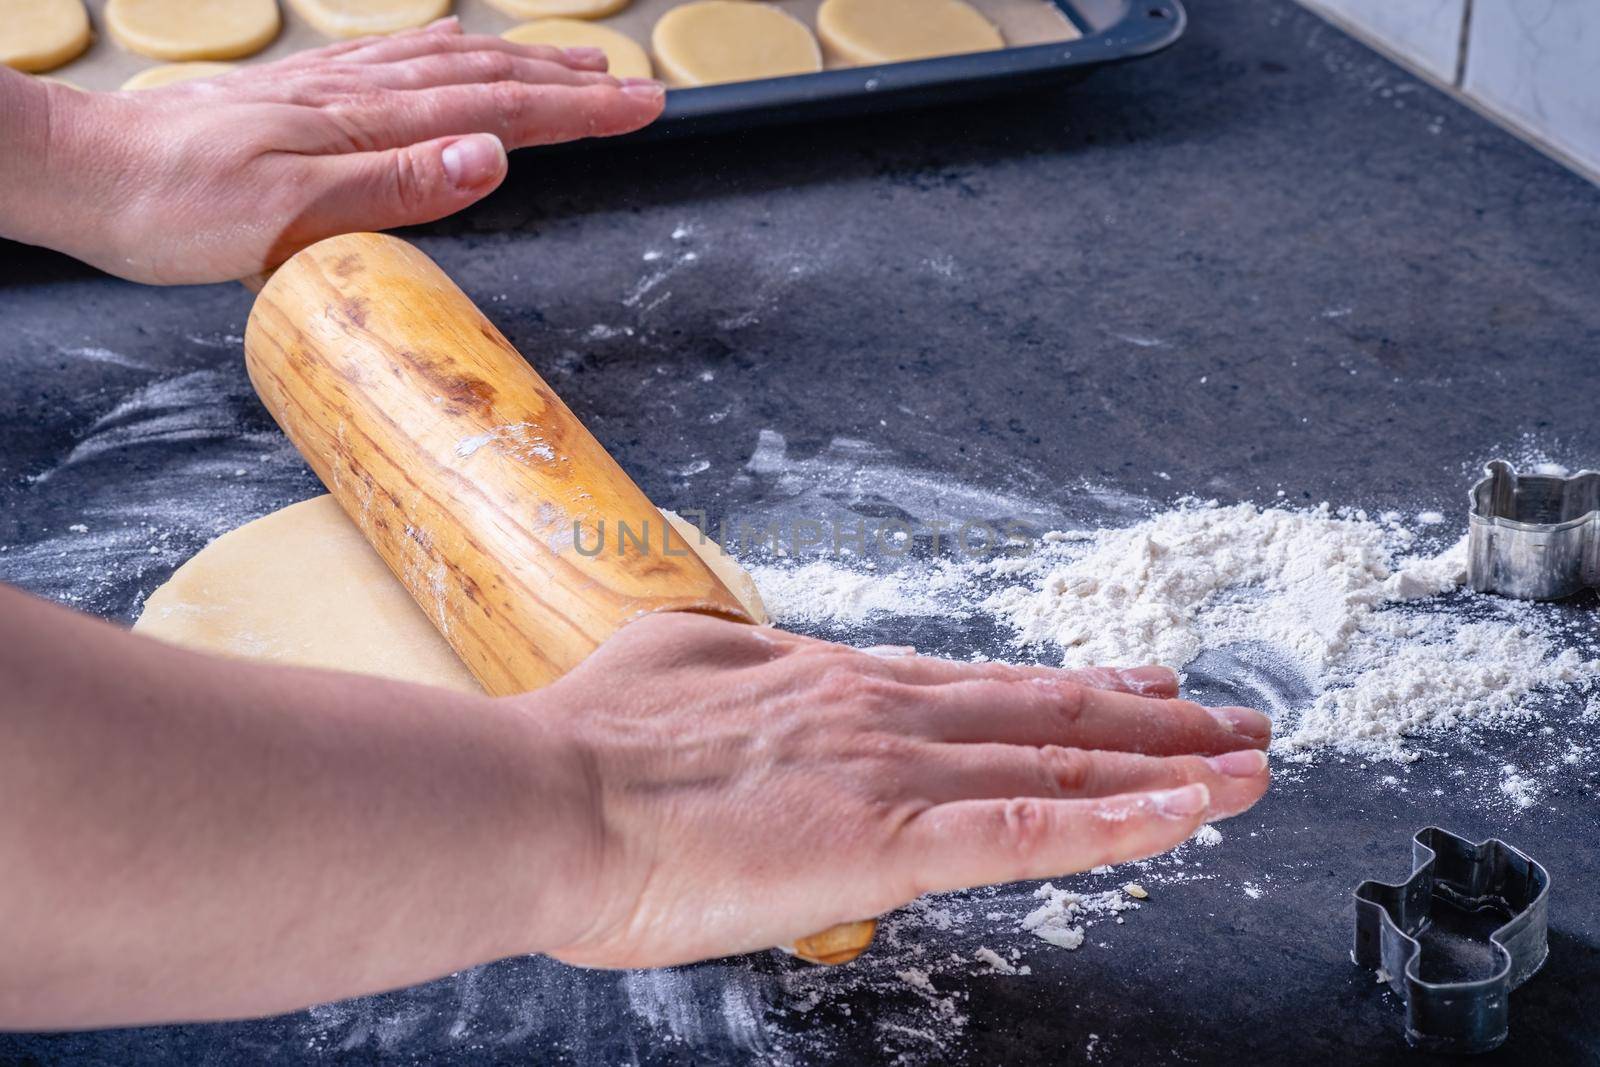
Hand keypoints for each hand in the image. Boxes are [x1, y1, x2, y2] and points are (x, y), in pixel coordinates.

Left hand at [5, 18, 663, 282]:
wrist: (89, 175)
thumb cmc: (177, 207)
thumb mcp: (290, 217)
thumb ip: (394, 185)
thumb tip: (491, 157)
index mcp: (366, 129)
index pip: (497, 114)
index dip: (578, 110)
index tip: (642, 106)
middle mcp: (356, 99)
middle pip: (486, 80)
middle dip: (569, 83)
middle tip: (636, 87)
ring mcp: (330, 92)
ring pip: (447, 64)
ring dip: (520, 62)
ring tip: (574, 61)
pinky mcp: (302, 98)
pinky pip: (395, 61)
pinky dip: (446, 52)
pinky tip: (457, 47)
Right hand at [531, 613, 1271, 967]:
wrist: (544, 798)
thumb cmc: (587, 753)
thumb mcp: (671, 673)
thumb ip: (732, 673)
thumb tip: (743, 671)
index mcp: (831, 684)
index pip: (980, 685)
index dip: (1068, 689)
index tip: (1134, 681)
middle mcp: (881, 713)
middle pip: (1045, 714)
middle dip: (1150, 719)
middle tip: (1234, 719)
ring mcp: (891, 770)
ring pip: (1058, 766)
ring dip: (1163, 765)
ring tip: (1245, 764)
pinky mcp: (885, 839)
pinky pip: (1026, 834)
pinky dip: (1114, 826)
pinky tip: (1183, 818)